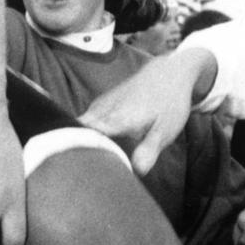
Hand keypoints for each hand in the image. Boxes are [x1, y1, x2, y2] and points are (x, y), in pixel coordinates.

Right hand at [80, 49, 210, 174]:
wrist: (168, 73)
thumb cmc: (169, 103)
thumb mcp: (165, 130)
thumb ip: (149, 150)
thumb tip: (137, 171)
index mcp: (119, 120)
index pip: (89, 137)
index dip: (81, 152)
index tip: (82, 167)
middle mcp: (105, 111)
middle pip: (78, 131)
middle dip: (75, 147)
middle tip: (78, 166)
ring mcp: (101, 104)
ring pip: (79, 123)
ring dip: (77, 138)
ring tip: (81, 156)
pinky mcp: (102, 102)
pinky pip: (85, 117)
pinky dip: (83, 129)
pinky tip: (88, 140)